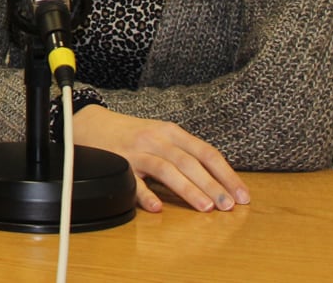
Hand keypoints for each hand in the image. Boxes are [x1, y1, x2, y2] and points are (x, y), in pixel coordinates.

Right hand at [72, 105, 250, 212]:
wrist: (90, 123)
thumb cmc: (131, 134)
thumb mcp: (160, 135)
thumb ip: (185, 153)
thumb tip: (218, 181)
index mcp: (171, 132)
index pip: (206, 153)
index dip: (227, 174)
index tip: (242, 195)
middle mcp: (156, 139)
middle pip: (190, 162)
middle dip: (213, 185)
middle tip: (229, 206)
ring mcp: (136, 151)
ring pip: (167, 169)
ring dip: (189, 189)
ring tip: (205, 208)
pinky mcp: (118, 163)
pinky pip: (134, 181)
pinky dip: (146, 194)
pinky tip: (158, 207)